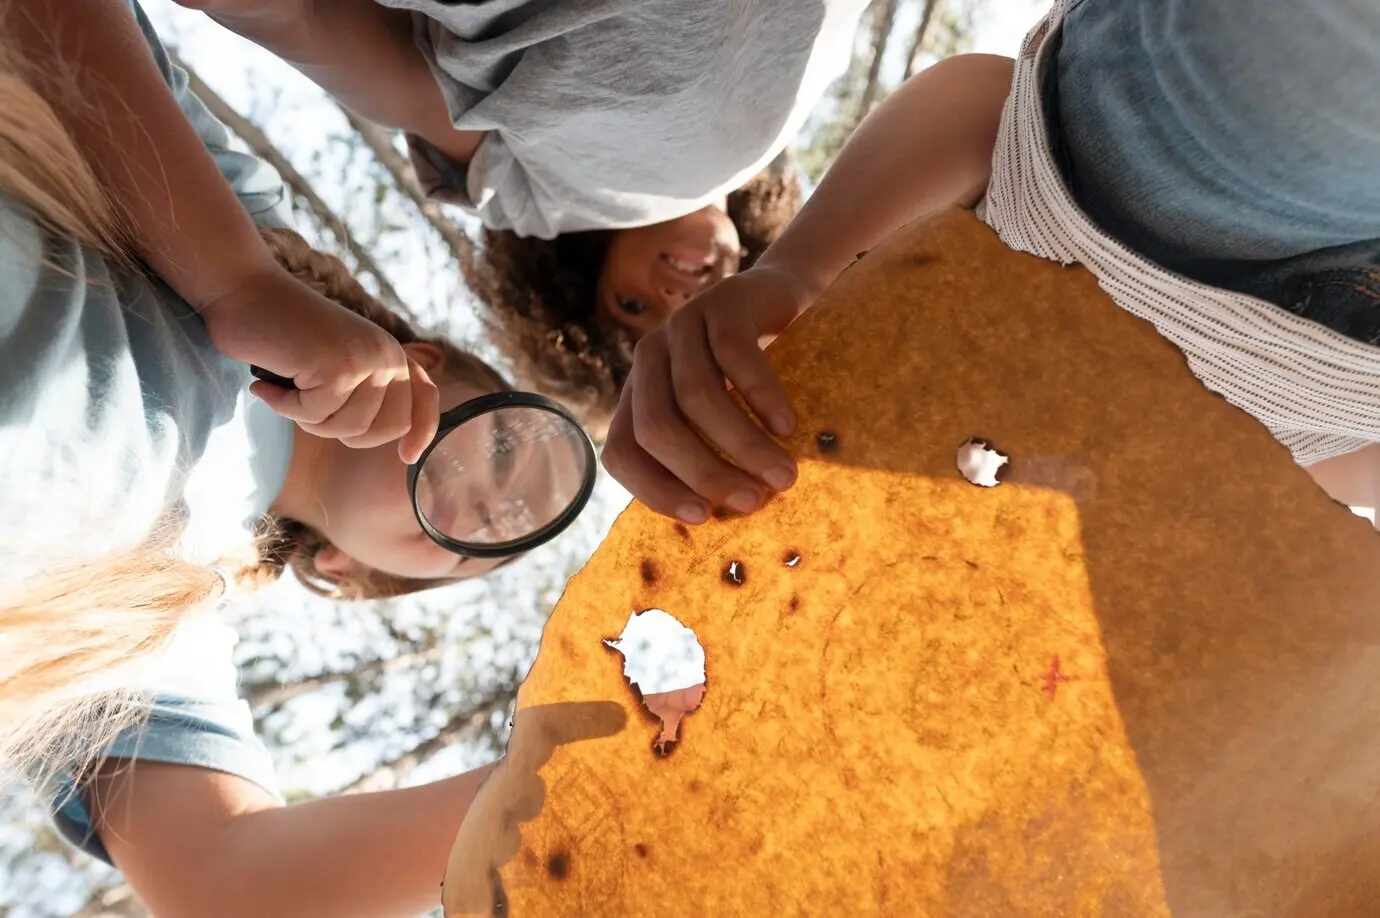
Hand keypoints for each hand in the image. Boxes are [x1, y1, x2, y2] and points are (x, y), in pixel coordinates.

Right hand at [199, 267, 439, 462]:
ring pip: (348, 428)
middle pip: (386, 428)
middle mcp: (387, 355)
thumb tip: (400, 441)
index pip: (424, 399)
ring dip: (307, 418)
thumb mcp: (338, 364)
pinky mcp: (338, 368)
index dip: (421, 432)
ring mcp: (366, 360)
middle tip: (306, 406)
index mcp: (392, 353)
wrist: (244, 292)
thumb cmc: (283, 336)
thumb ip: (366, 392)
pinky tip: (265, 385)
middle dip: (342, 430)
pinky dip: (283, 406)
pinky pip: (314, 415)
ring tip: (286, 388)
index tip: (407, 456)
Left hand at [601, 264, 820, 522]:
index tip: (703, 518)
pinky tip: (787, 426)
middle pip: (657, 428)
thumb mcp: (718, 413)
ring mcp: (680, 326)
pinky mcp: (720, 302)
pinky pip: (735, 356)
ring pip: (696, 396)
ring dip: (742, 444)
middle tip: (753, 501)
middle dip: (703, 472)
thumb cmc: (749, 373)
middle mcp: (648, 360)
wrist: (779, 296)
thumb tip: (731, 519)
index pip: (622, 452)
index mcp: (636, 394)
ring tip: (783, 475)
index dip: (654, 489)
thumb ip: (707, 452)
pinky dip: (762, 397)